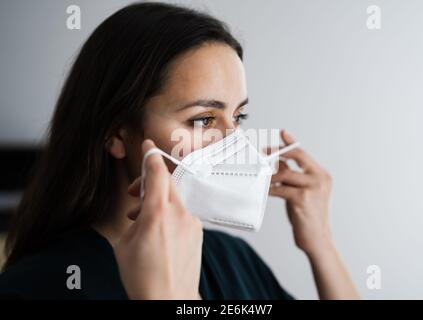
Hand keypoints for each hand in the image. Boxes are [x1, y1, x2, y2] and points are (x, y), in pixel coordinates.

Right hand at [113, 140, 202, 299]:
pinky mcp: (198, 231)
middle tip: (135, 193)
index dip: (151, 156)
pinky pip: (183, 212)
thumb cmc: (143, 277)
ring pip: (174, 198)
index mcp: (157, 214)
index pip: (157, 173)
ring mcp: (192, 222)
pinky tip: (160, 230)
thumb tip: (141, 211)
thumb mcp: (124, 244)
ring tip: (143, 219)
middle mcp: (179, 214)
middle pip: (167, 183)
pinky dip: (170, 213)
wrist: (169, 299)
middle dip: (149, 182)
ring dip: (158, 201)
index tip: (149, 146)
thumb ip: (135, 218)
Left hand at [268, 130, 333, 255]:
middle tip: (263, 153)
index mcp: (322, 175)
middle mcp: (320, 179)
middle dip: (277, 153)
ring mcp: (312, 188)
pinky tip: (264, 189)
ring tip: (261, 174)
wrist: (317, 238)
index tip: (282, 133)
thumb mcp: (305, 191)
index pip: (304, 153)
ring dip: (270, 173)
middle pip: (296, 156)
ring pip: (285, 173)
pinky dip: (270, 188)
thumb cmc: (308, 214)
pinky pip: (280, 188)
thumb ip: (296, 176)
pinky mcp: (301, 199)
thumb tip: (280, 161)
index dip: (290, 143)